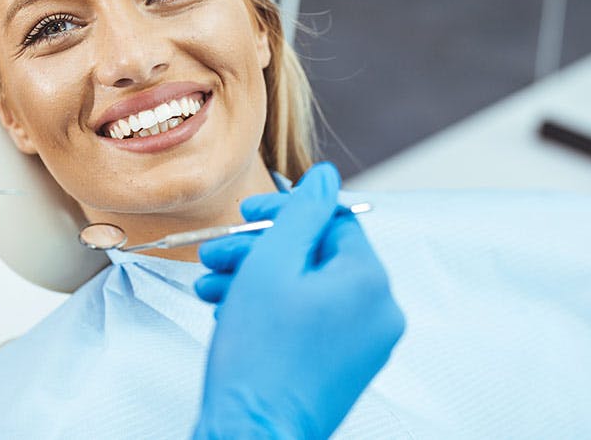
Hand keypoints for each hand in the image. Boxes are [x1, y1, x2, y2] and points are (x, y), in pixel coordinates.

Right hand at [193, 163, 403, 439]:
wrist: (252, 435)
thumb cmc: (258, 358)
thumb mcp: (271, 265)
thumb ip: (301, 213)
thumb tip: (326, 177)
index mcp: (370, 282)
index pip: (333, 220)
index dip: (284, 210)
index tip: (247, 212)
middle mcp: (379, 313)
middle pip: (316, 256)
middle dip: (259, 250)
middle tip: (217, 254)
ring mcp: (364, 345)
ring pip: (308, 289)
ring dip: (256, 280)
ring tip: (211, 287)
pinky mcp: (343, 368)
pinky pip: (310, 320)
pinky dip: (271, 310)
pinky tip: (228, 312)